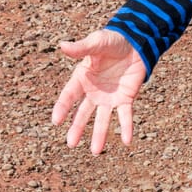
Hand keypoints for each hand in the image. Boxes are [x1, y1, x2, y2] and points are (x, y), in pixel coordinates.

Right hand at [51, 28, 147, 154]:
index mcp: (82, 77)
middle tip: (71, 144)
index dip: (62, 107)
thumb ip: (81, 48)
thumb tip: (62, 45)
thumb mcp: (96, 42)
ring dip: (99, 135)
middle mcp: (94, 91)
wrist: (136, 42)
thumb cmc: (113, 40)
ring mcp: (109, 97)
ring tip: (96, 151)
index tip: (55, 121)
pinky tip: (126, 141)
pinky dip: (126, 128)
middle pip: (83, 113)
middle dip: (77, 128)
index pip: (69, 95)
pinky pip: (125, 115)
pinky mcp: (125, 98)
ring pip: (102, 119)